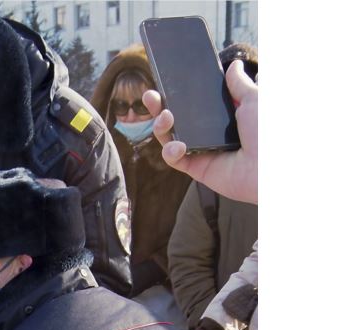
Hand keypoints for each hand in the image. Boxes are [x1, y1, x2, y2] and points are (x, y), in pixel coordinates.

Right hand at [142, 61, 257, 203]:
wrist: (274, 166)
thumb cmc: (269, 132)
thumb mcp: (255, 99)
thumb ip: (239, 84)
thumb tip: (234, 65)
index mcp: (223, 114)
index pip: (193, 103)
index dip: (176, 93)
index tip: (164, 83)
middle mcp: (210, 132)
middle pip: (176, 119)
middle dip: (159, 107)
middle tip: (151, 96)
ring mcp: (202, 150)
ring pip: (170, 137)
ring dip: (161, 126)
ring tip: (167, 117)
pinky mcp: (198, 168)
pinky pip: (175, 159)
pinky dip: (170, 151)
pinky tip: (178, 145)